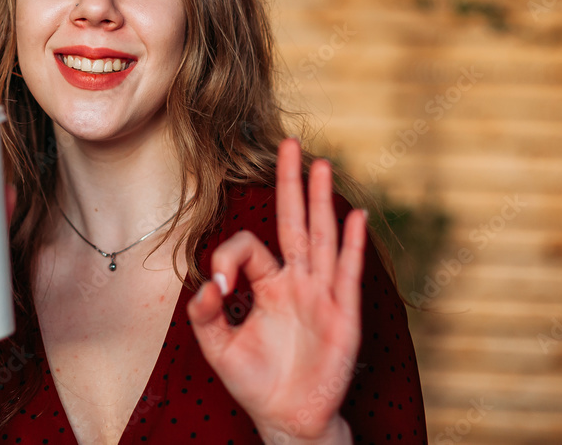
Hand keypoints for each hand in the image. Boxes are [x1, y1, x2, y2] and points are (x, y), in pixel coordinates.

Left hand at [186, 138, 365, 443]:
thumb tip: (205, 286)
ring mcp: (322, 295)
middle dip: (290, 183)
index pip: (249, 249)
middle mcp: (296, 282)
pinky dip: (352, 245)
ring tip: (322, 165)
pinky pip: (347, 273)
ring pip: (321, 237)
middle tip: (288, 144)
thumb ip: (206, 317)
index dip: (229, 259)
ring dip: (321, 201)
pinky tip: (356, 216)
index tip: (220, 290)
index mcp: (267, 285)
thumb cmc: (257, 383)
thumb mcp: (219, 350)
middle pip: (293, 222)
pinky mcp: (342, 315)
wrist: (290, 418)